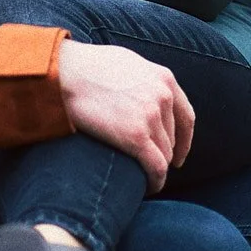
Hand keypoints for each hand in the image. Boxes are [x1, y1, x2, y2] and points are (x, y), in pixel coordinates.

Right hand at [56, 39, 194, 192]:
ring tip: (143, 179)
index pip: (186, 117)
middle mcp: (163, 96)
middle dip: (162, 154)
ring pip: (164, 155)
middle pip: (172, 139)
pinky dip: (155, 181)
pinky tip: (148, 187)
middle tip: (147, 167)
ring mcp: (151, 116)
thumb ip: (144, 80)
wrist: (64, 73)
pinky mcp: (135, 136)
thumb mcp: (127, 63)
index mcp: (164, 79)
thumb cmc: (86, 67)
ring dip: (155, 169)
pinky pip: (156, 167)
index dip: (184, 141)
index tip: (177, 156)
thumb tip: (145, 96)